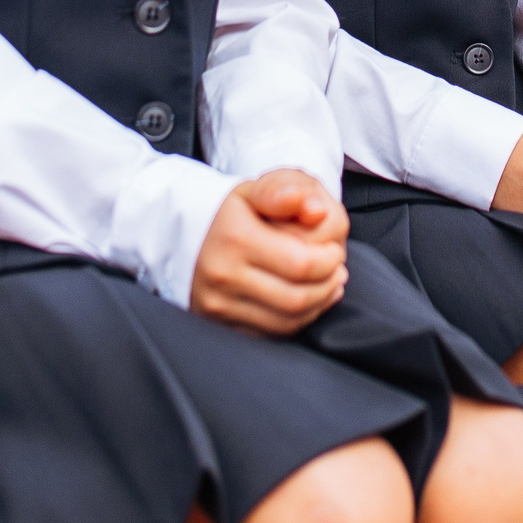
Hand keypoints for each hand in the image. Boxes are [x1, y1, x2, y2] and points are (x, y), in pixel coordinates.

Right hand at [191, 170, 348, 333]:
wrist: (185, 234)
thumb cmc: (230, 212)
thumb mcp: (254, 190)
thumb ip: (284, 192)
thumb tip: (317, 210)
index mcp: (235, 237)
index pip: (302, 263)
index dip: (330, 260)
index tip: (335, 249)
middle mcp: (223, 275)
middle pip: (297, 297)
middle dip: (328, 285)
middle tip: (337, 270)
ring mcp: (218, 304)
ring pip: (287, 321)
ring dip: (318, 305)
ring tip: (327, 284)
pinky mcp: (219, 323)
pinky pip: (270, 333)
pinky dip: (297, 320)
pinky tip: (306, 301)